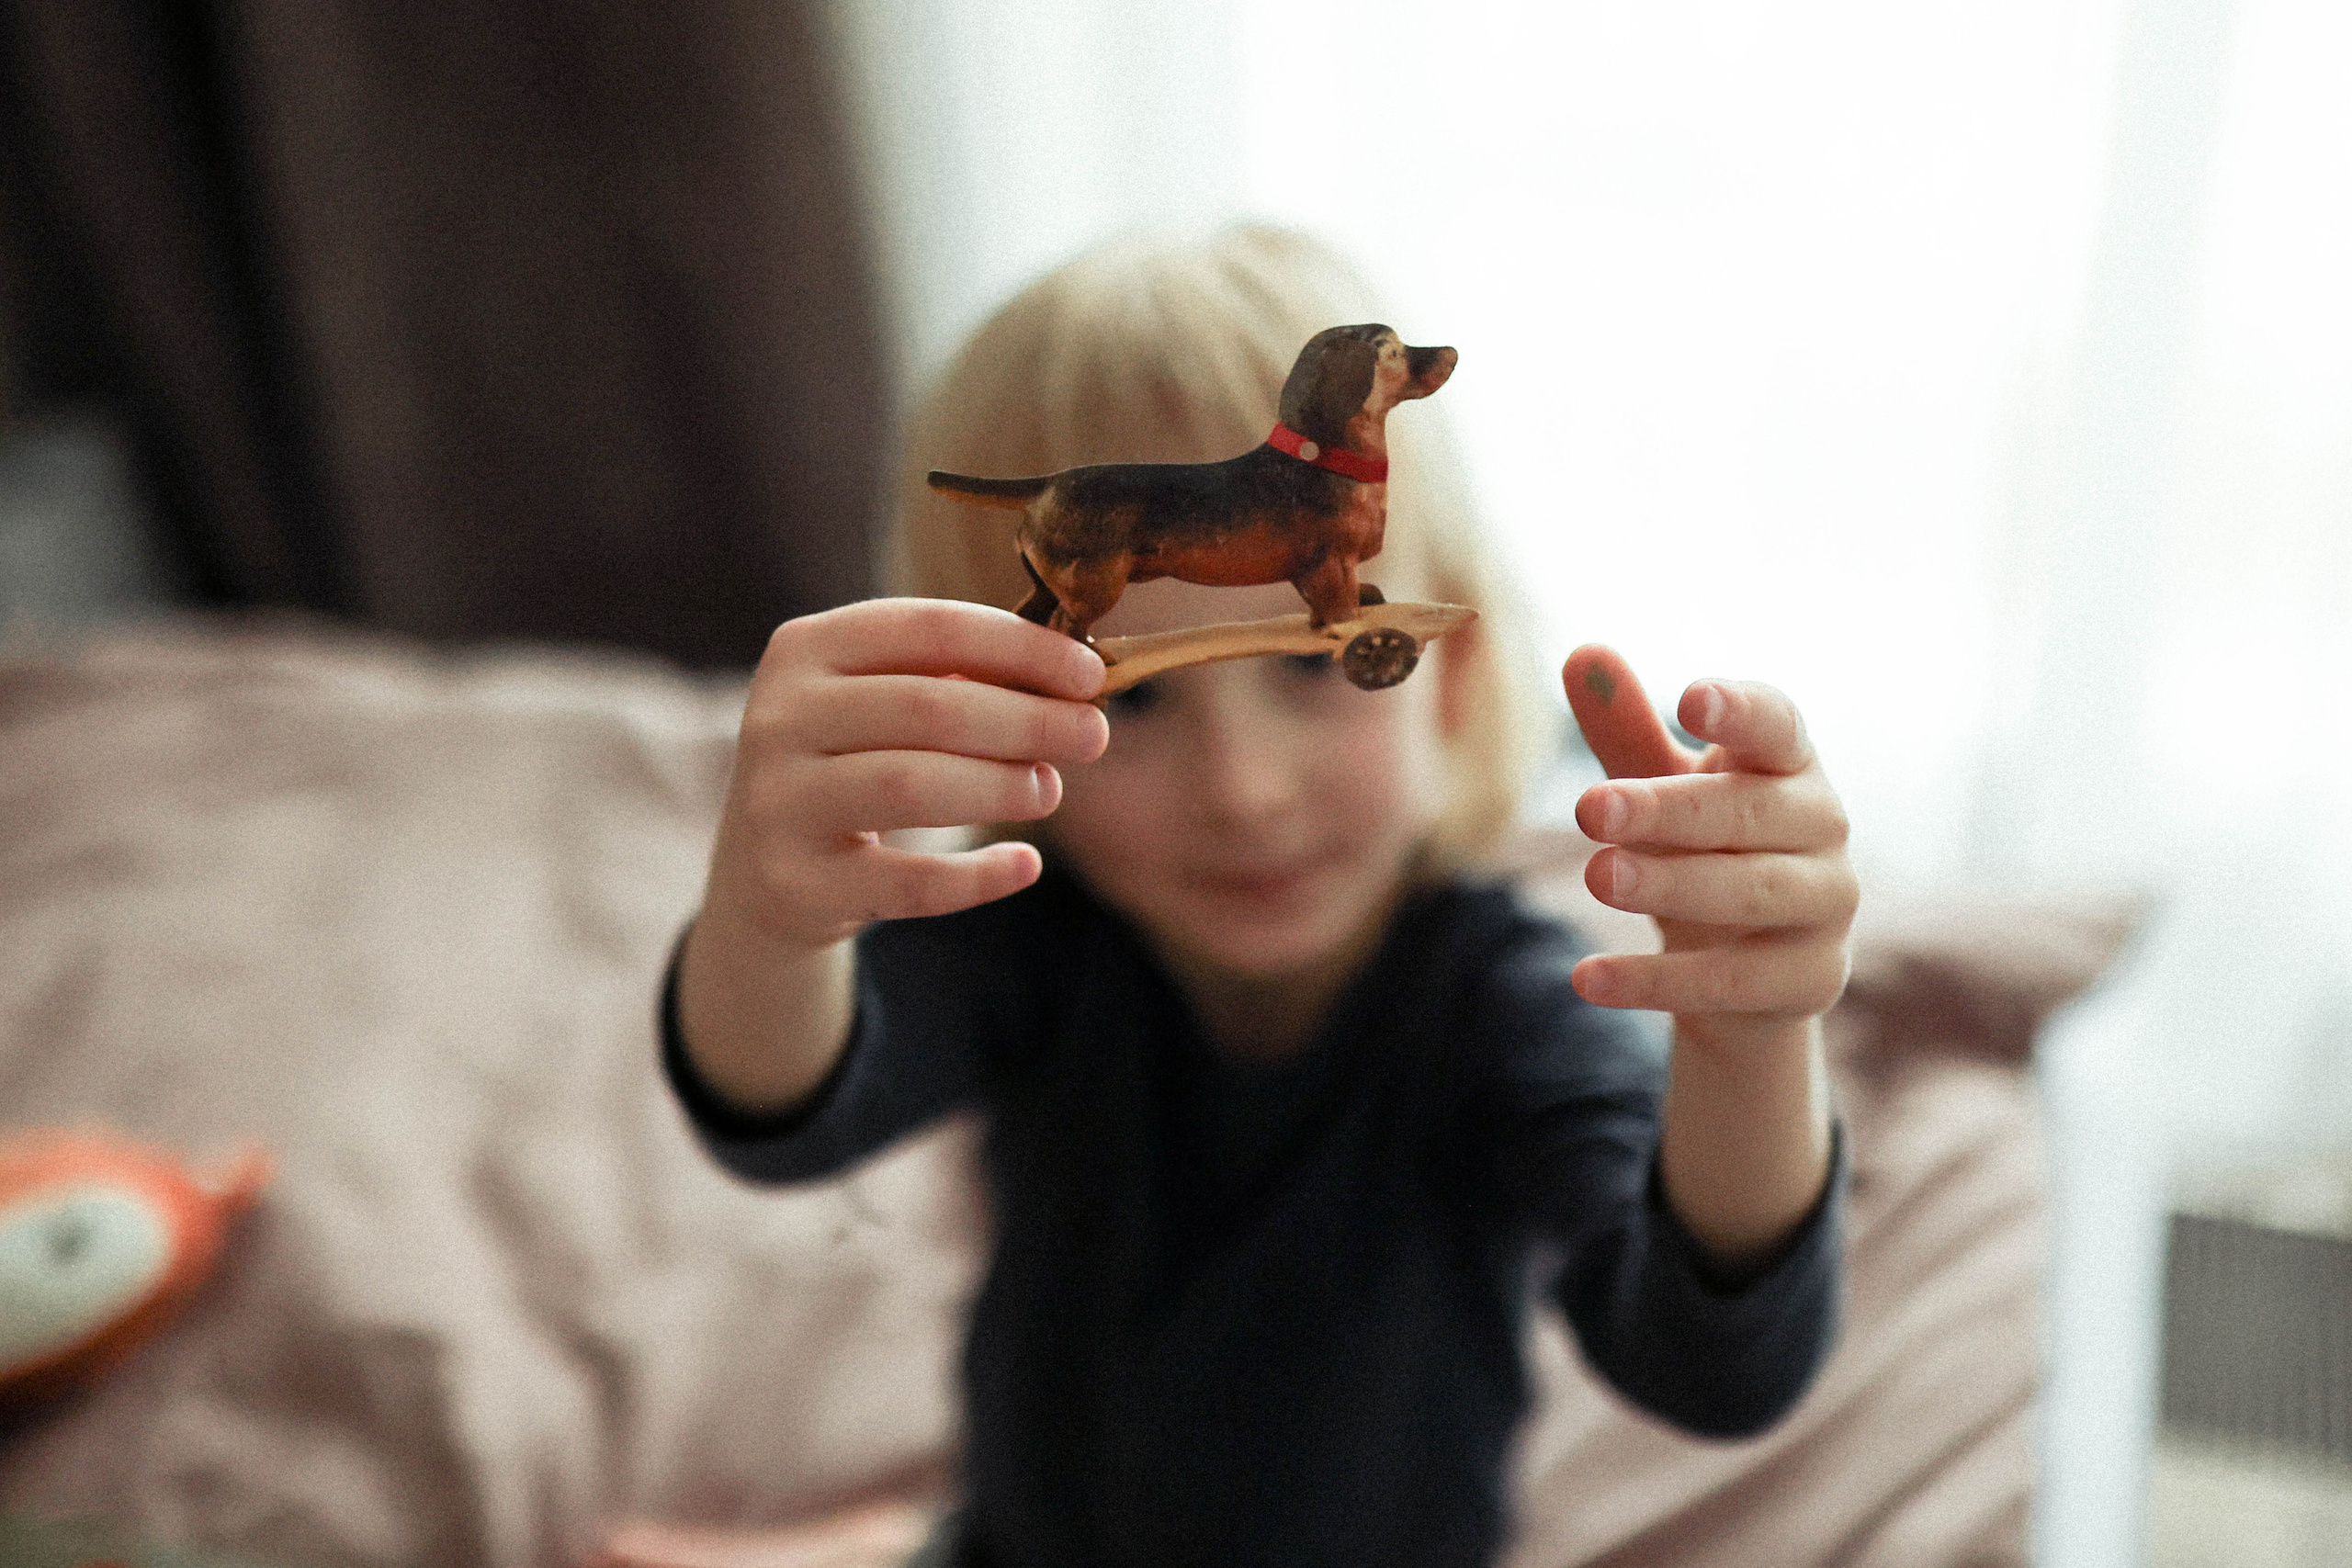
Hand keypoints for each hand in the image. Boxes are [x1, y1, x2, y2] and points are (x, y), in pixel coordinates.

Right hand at [703, 598, 1108, 951]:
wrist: (764, 874)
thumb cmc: (853, 765)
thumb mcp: (883, 706)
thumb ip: (962, 679)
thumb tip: (1079, 678)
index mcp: (807, 649)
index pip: (930, 628)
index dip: (1021, 648)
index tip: (1092, 675)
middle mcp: (779, 718)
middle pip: (927, 708)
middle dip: (1026, 720)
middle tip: (1092, 736)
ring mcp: (778, 802)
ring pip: (910, 786)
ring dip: (1000, 787)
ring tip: (1049, 790)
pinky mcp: (795, 883)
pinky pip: (906, 882)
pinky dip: (977, 877)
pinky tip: (1025, 865)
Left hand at [1561, 645, 1856, 1053]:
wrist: (1746, 970)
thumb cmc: (1702, 848)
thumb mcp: (1660, 788)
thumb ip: (1625, 727)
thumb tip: (1580, 652)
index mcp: (1790, 764)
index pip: (1778, 726)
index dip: (1739, 711)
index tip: (1686, 698)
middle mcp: (1824, 827)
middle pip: (1750, 811)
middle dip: (1670, 809)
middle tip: (1589, 808)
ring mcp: (1827, 906)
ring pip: (1751, 892)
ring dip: (1671, 885)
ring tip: (1595, 877)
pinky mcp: (1812, 979)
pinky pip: (1733, 981)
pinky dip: (1657, 981)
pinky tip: (1588, 978)